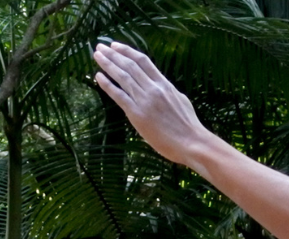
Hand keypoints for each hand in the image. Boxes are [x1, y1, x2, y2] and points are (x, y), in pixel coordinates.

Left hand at [92, 41, 214, 167]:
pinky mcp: (137, 114)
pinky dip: (108, 85)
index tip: (115, 45)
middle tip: (100, 46)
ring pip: (123, 77)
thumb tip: (162, 87)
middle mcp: (153, 88)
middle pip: (130, 65)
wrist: (191, 142)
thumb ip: (168, 92)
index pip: (143, 61)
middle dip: (113, 54)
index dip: (127, 51)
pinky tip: (99, 76)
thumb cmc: (188, 126)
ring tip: (97, 56)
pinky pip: (119, 96)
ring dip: (108, 64)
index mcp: (164, 84)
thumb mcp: (180, 100)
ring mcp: (144, 101)